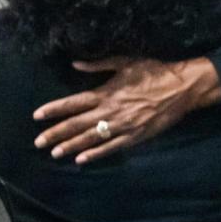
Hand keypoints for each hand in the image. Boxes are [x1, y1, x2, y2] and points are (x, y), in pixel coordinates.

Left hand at [33, 56, 220, 163]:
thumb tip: (75, 63)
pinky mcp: (136, 136)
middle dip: (56, 133)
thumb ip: (99, 64)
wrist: (183, 87)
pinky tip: (82, 160)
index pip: (73, 103)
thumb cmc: (156, 71)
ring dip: (71, 146)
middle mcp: (111, 110)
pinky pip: (112, 147)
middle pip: (77, 124)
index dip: (54, 110)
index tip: (37, 116)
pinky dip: (96, 154)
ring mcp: (123, 125)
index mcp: (107, 92)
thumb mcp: (127, 62)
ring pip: (91, 138)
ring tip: (55, 153)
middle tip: (38, 142)